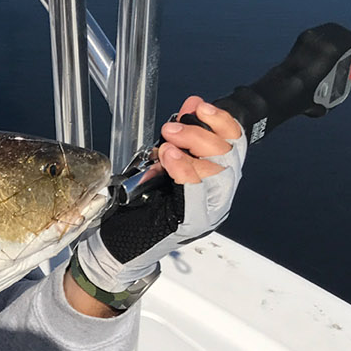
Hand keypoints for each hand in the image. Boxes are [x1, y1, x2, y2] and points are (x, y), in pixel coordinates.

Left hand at [75, 97, 248, 295]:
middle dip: (201, 133)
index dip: (221, 121)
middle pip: (228, 156)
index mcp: (214, 178)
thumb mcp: (160, 164)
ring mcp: (208, 211)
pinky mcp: (191, 224)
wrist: (116, 245)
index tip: (198, 105)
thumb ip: (178, 139)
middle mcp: (218, 195)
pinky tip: (169, 158)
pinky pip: (198, 195)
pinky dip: (185, 172)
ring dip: (193, 149)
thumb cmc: (137, 207)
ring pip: (219, 172)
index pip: (234, 144)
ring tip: (167, 141)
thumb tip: (190, 106)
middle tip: (170, 127)